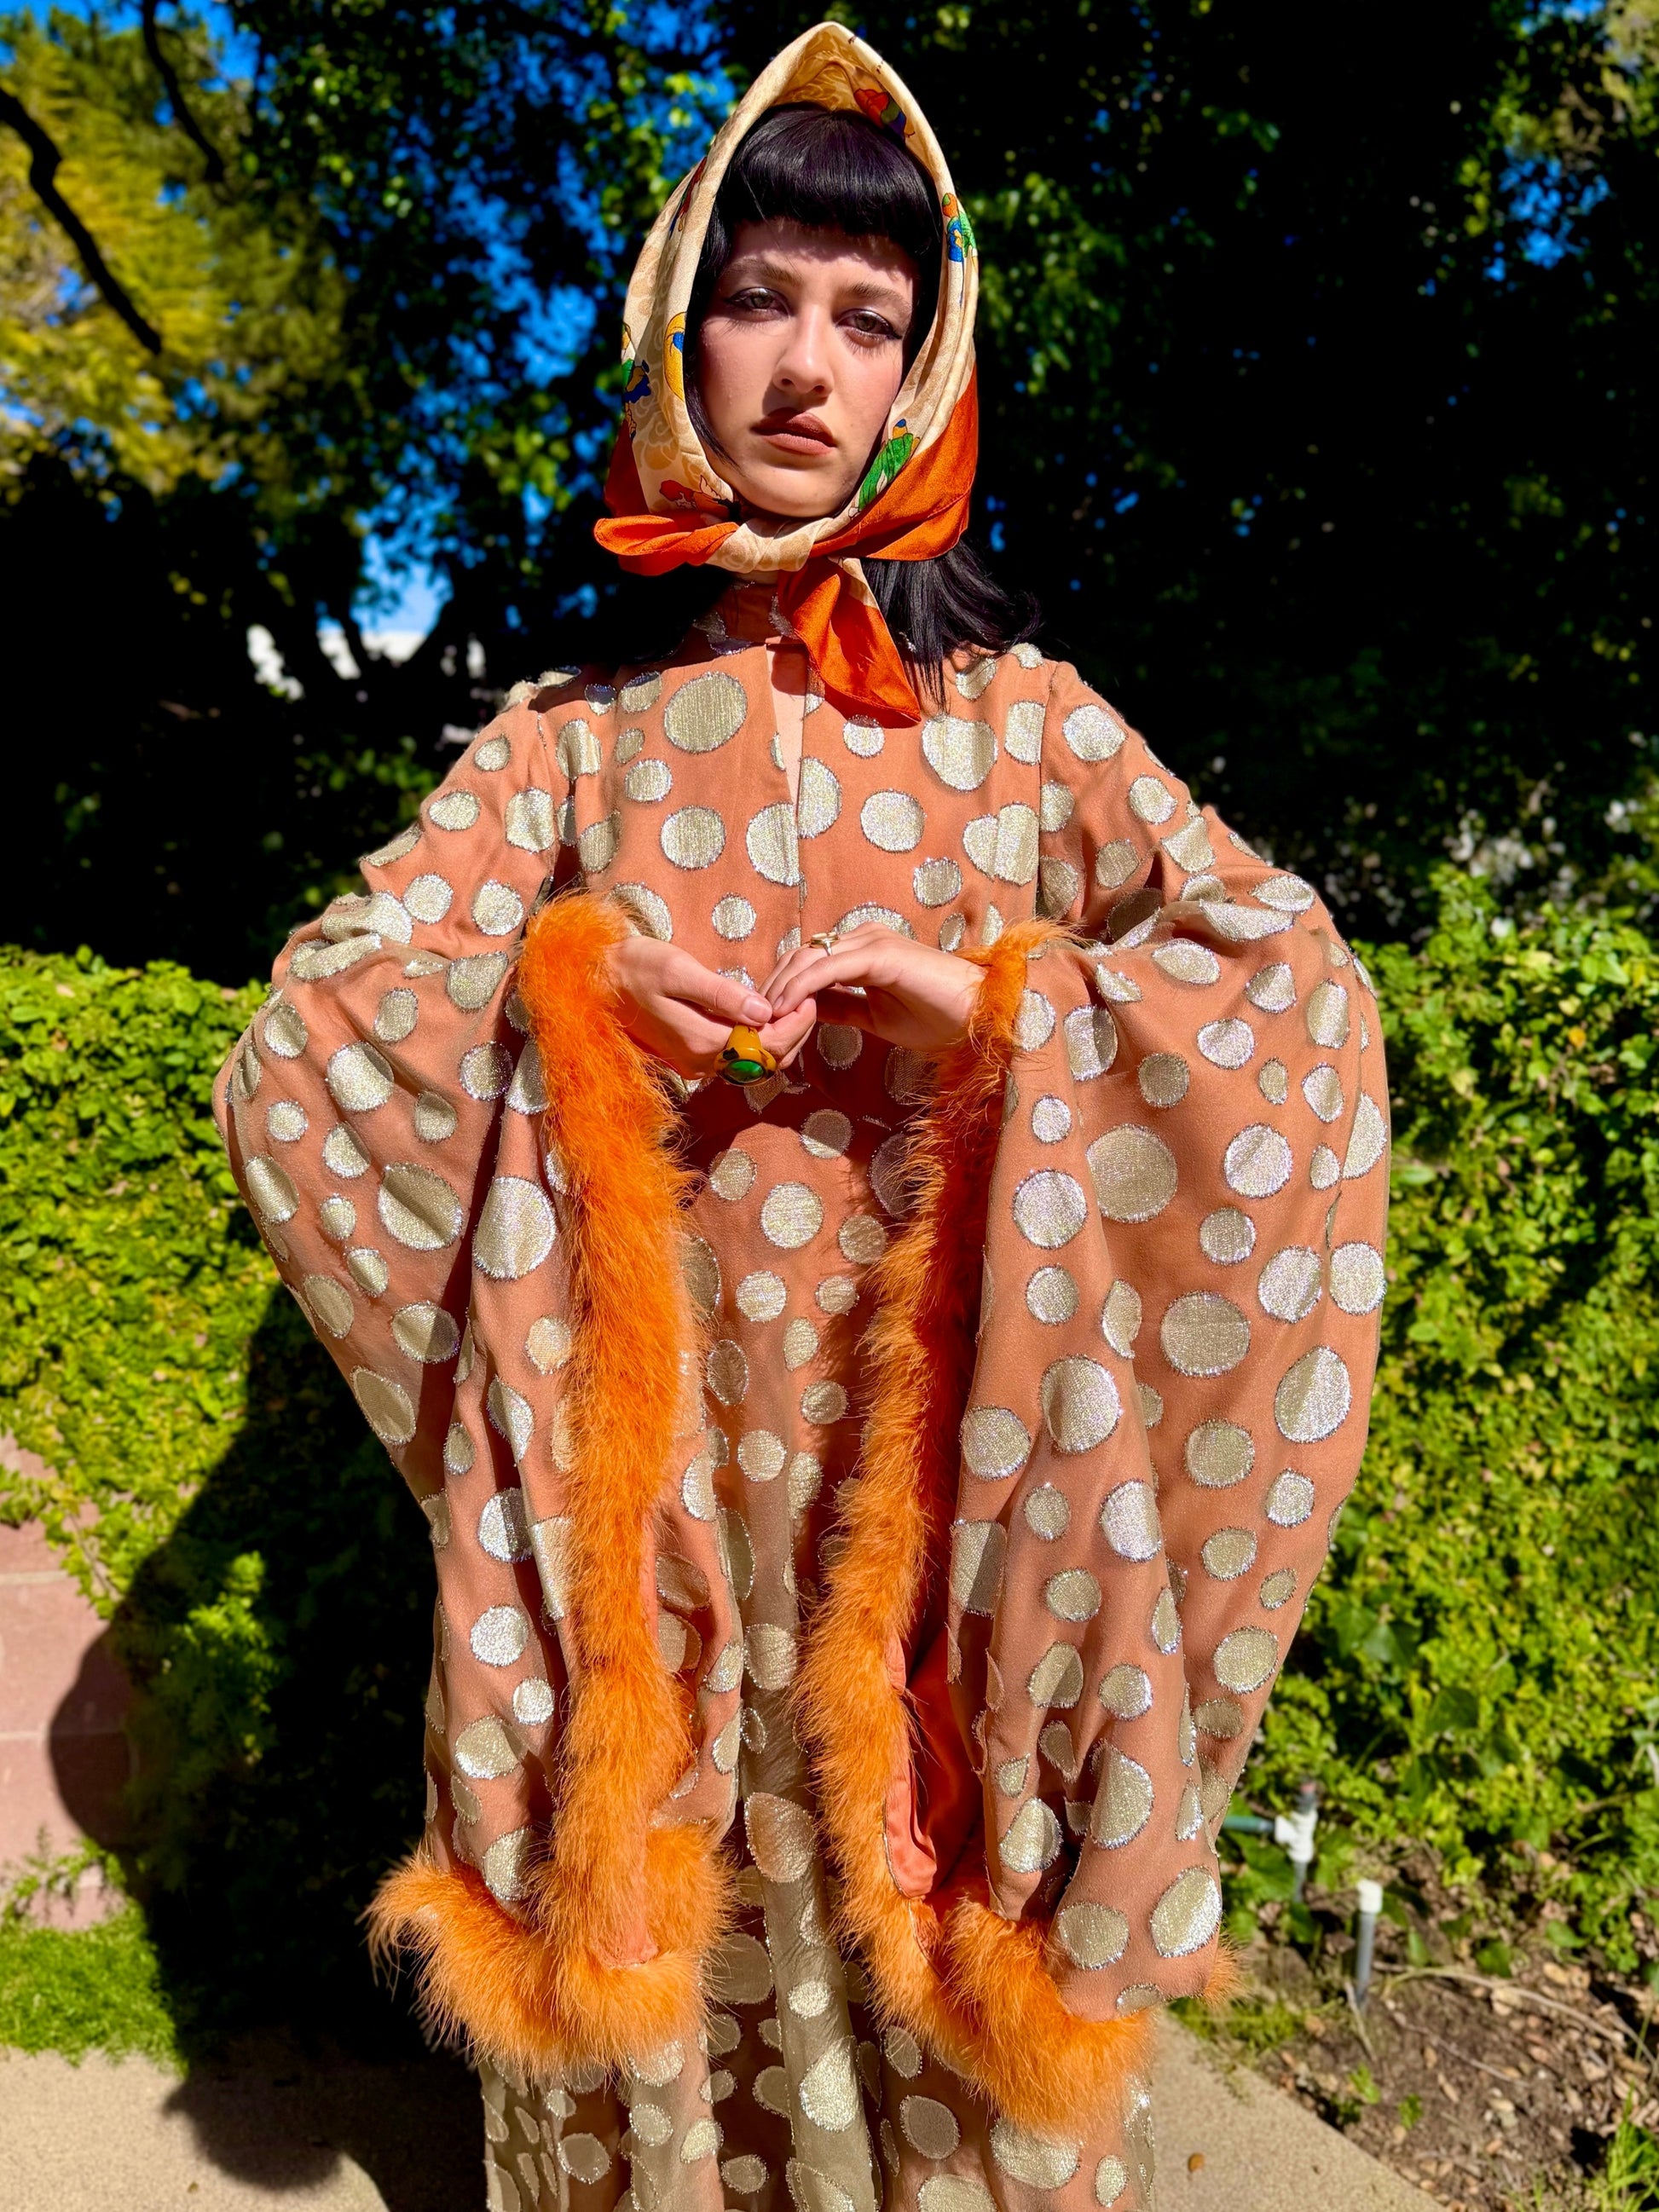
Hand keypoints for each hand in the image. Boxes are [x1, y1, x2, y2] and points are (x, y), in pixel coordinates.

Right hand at [604, 935, 815, 1080]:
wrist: (597, 980)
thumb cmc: (636, 966)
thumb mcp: (679, 970)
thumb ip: (723, 995)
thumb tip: (764, 1011)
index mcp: (702, 1042)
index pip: (766, 1046)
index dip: (795, 1026)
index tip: (810, 999)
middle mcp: (701, 1062)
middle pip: (765, 1060)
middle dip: (793, 1034)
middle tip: (808, 1000)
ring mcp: (696, 1063)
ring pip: (753, 1063)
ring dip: (778, 1039)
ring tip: (792, 1006)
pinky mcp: (692, 1057)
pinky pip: (737, 1057)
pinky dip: (759, 1042)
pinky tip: (765, 1016)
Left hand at [763, 925, 983, 1053]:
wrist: (980, 1017)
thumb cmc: (938, 1018)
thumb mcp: (877, 1017)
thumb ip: (844, 1007)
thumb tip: (812, 1010)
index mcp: (863, 951)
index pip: (808, 963)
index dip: (782, 990)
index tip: (764, 1022)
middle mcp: (863, 938)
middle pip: (800, 958)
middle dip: (772, 990)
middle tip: (754, 1024)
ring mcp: (871, 942)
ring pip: (807, 960)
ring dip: (780, 991)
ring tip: (763, 1021)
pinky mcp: (878, 954)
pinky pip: (826, 969)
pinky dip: (800, 989)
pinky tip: (784, 1010)